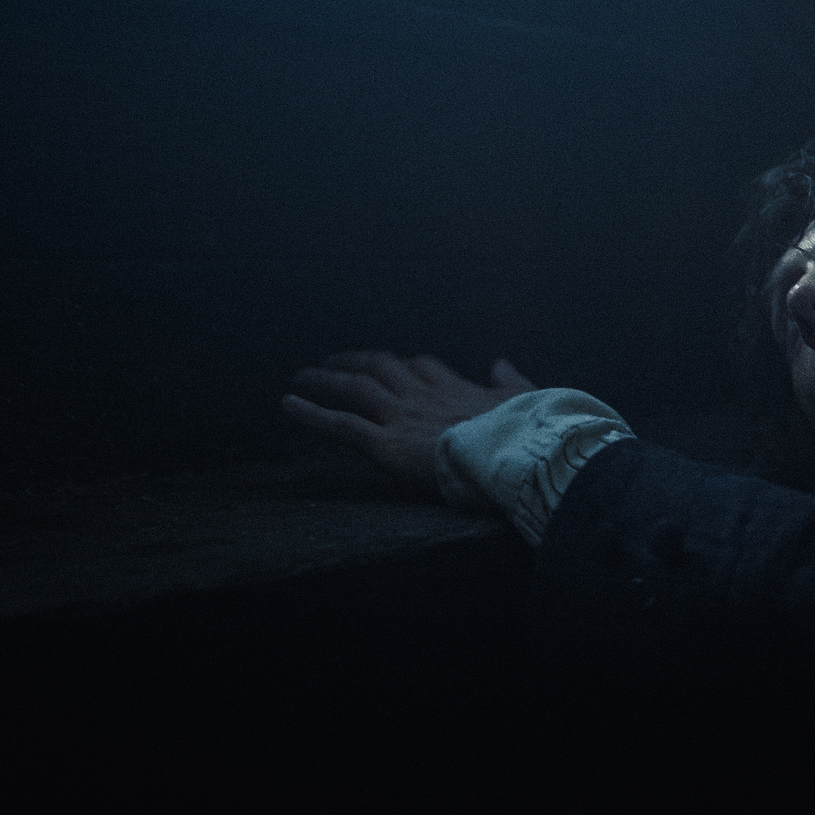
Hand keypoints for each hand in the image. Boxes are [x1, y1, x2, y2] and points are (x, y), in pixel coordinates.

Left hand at [283, 352, 536, 491]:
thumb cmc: (524, 433)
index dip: (402, 365)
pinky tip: (288, 405)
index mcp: (455, 388)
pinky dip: (312, 414)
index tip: (391, 364)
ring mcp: (401, 417)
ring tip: (303, 376)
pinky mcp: (385, 444)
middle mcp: (422, 395)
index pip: (422, 367)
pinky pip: (340, 426)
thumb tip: (500, 363)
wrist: (512, 453)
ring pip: (354, 387)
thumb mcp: (526, 399)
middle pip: (380, 367)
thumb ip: (511, 381)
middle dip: (355, 361)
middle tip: (332, 361)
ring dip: (326, 379)